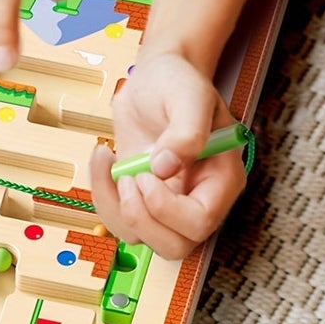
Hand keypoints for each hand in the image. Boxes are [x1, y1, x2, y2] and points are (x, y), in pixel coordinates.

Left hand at [90, 51, 244, 258]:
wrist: (155, 77)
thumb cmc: (178, 82)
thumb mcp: (190, 96)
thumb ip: (187, 131)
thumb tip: (166, 168)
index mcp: (222, 179)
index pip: (202, 220)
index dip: (168, 208)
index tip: (146, 173)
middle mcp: (198, 198)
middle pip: (176, 245)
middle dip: (142, 218)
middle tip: (129, 176)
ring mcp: (169, 203)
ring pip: (144, 240)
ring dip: (117, 207)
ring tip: (113, 163)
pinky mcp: (141, 199)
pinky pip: (120, 222)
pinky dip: (102, 196)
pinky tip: (104, 158)